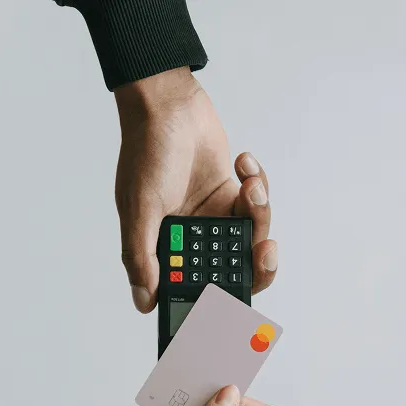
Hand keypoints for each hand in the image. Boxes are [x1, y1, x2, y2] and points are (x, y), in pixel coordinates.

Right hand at [114, 68, 277, 312]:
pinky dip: (257, 185)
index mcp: (165, 248)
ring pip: (252, 236)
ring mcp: (214, 217)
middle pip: (235, 271)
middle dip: (256, 264)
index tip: (241, 301)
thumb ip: (142, 256)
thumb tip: (144, 300)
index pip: (195, 289)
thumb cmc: (147, 150)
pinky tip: (242, 162)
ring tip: (249, 186)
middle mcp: (191, 238)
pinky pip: (258, 204)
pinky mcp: (233, 196)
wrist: (169, 103)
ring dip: (259, 212)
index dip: (220, 301)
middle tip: (264, 250)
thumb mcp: (140, 208)